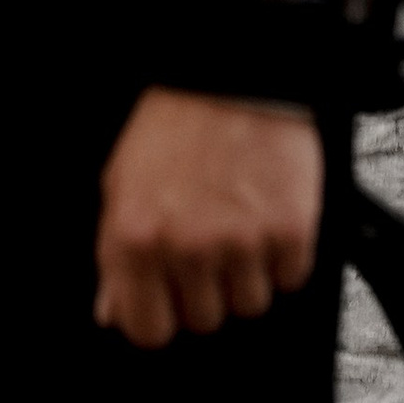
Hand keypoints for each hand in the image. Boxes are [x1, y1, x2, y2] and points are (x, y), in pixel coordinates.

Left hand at [93, 90, 322, 345]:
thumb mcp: (122, 181)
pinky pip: (290, 278)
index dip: (160, 314)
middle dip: (206, 286)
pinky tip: (266, 212)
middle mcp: (186, 247)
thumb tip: (113, 311)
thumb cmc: (174, 121)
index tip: (168, 295)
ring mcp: (240, 242)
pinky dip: (283, 254)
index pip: (147, 331)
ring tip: (237, 218)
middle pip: (204, 320)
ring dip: (247, 272)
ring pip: (249, 305)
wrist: (231, 71)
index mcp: (136, 238)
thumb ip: (115, 255)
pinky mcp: (288, 232)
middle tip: (207, 236)